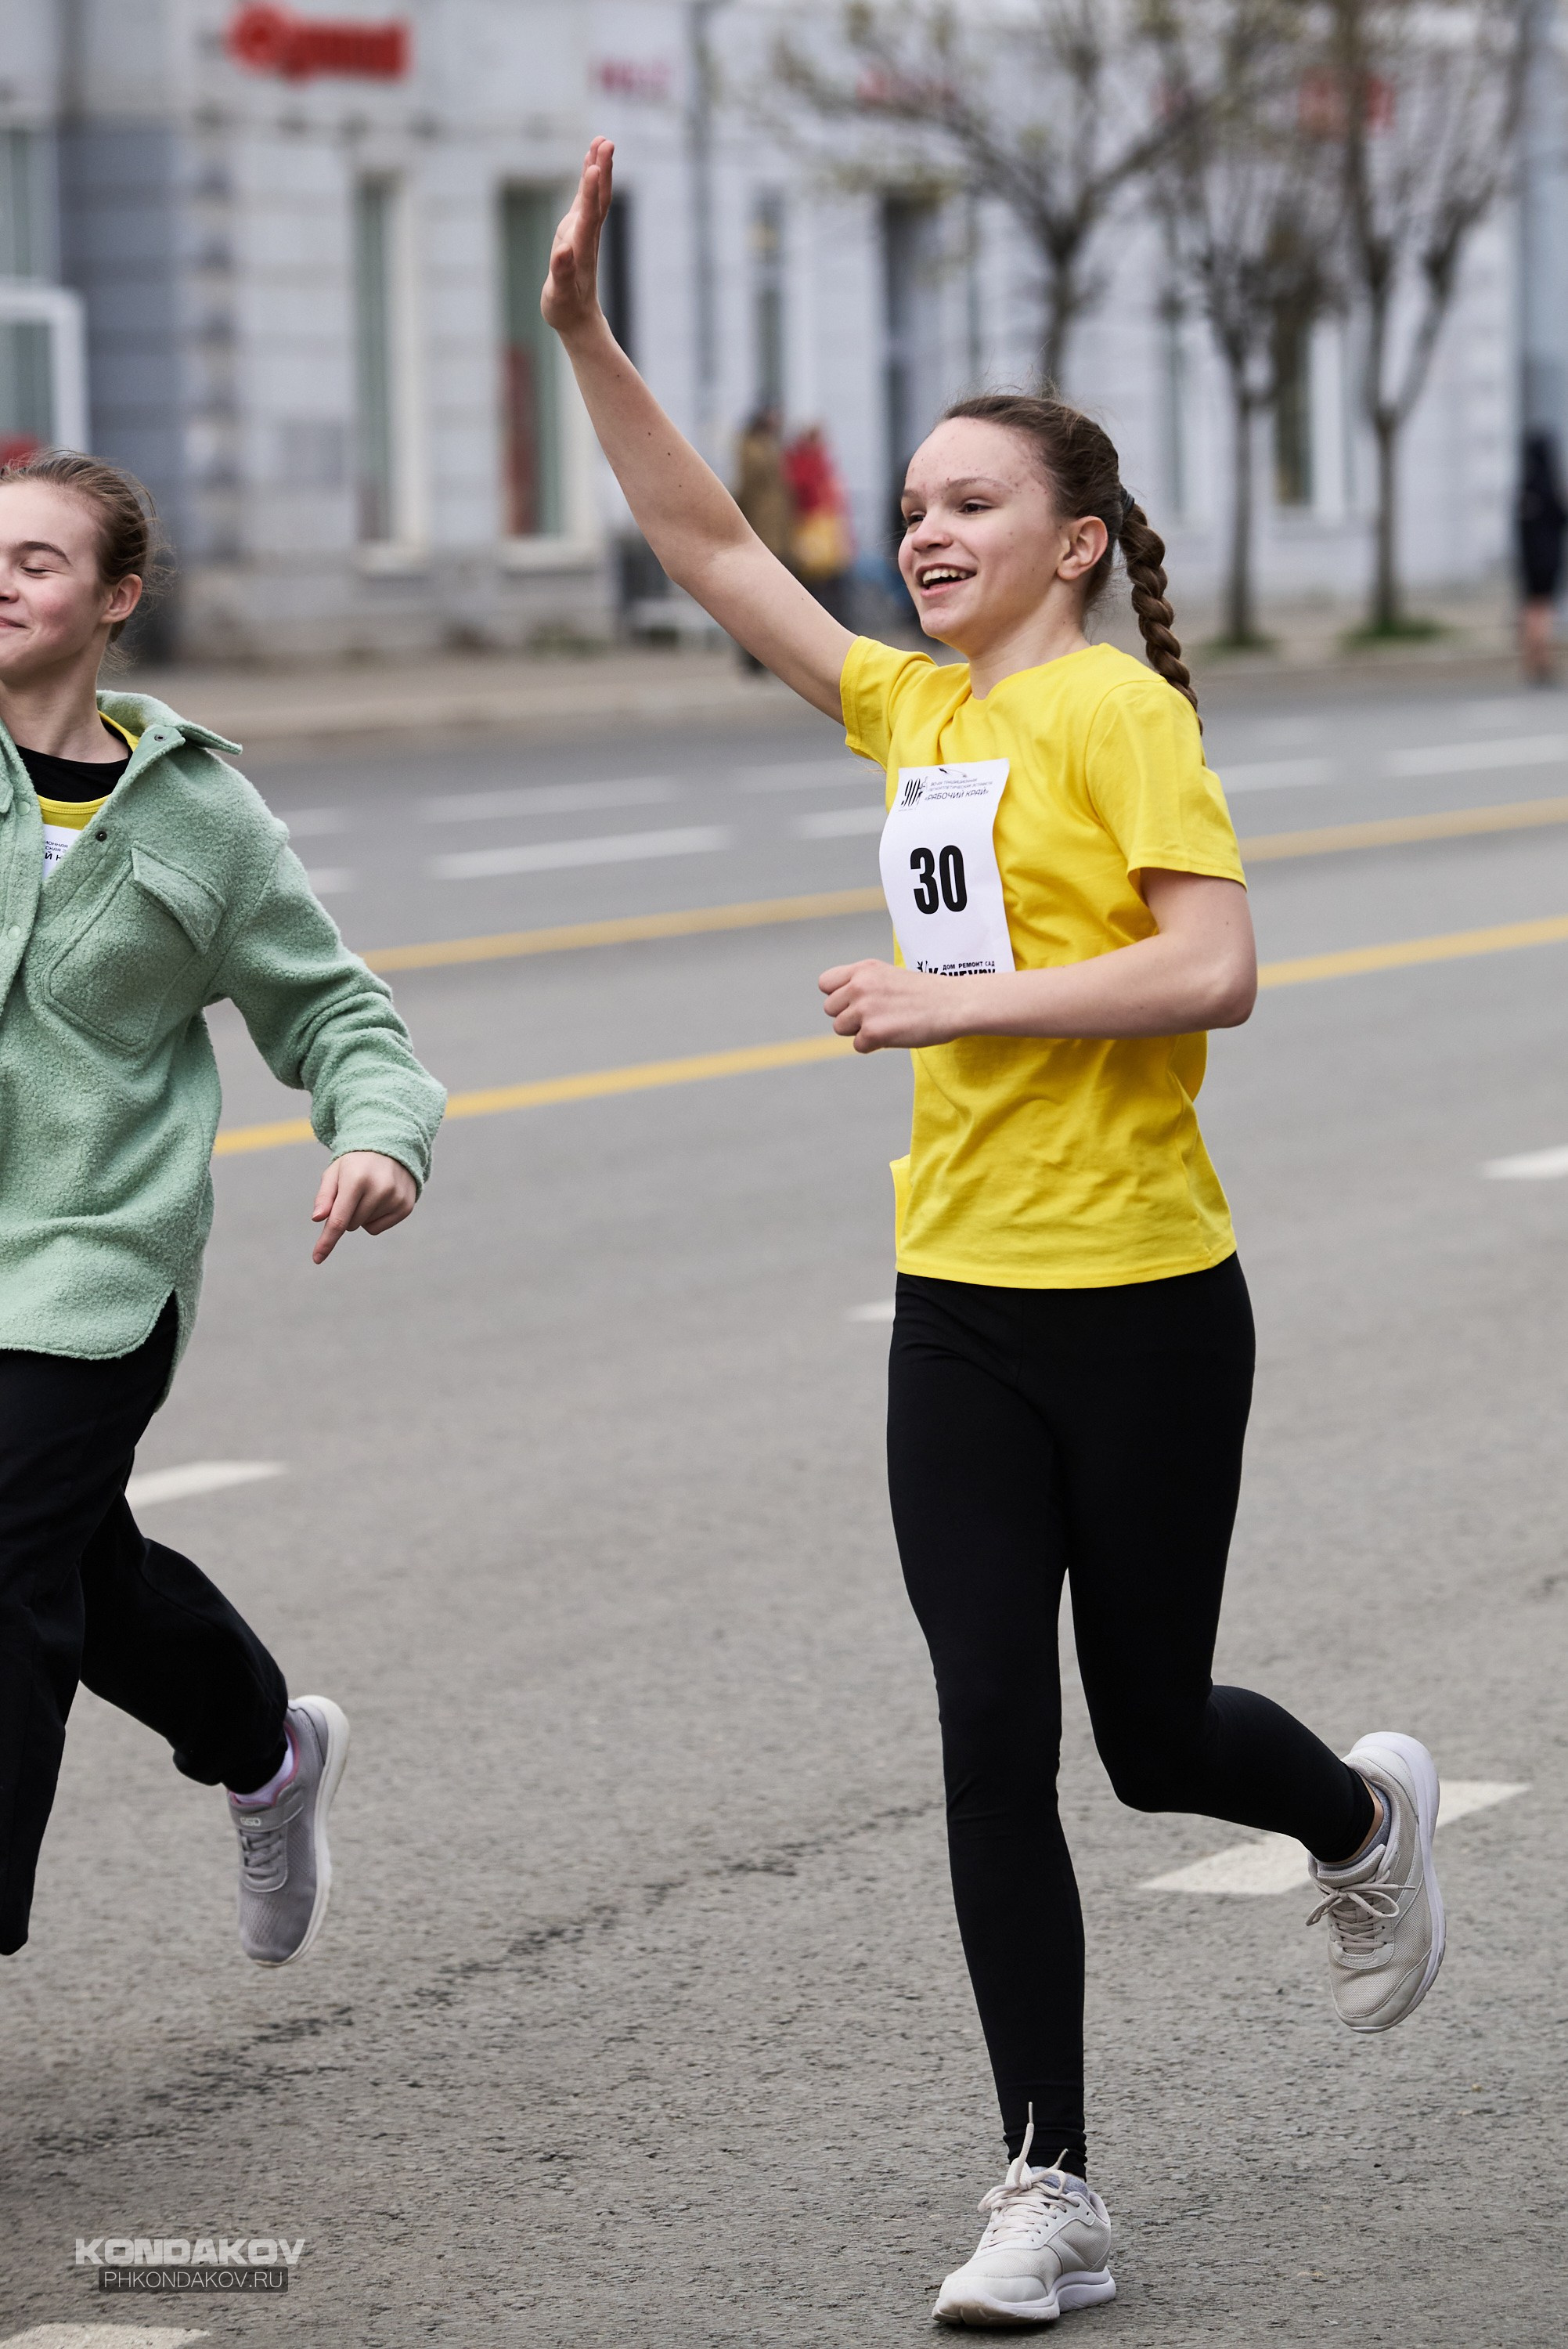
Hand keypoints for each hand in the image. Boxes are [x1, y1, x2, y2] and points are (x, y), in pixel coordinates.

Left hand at [311, 1151, 417, 1264]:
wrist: (391, 1149)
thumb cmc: (355, 1164)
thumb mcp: (335, 1173)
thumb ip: (324, 1196)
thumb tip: (317, 1218)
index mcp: (356, 1179)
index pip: (339, 1219)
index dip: (327, 1241)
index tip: (317, 1258)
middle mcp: (379, 1189)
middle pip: (350, 1224)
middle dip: (346, 1214)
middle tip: (353, 1193)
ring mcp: (395, 1198)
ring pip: (364, 1226)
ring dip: (361, 1215)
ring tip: (369, 1191)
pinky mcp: (405, 1206)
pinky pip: (377, 1228)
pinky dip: (373, 1219)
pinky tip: (379, 1200)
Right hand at [542, 136, 613, 337]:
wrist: (579, 318)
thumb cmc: (566, 309)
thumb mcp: (559, 296)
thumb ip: (560, 274)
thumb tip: (562, 251)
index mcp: (581, 250)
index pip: (589, 216)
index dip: (591, 192)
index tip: (595, 167)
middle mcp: (586, 236)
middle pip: (598, 200)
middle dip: (602, 171)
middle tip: (606, 142)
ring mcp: (584, 233)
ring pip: (595, 197)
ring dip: (599, 169)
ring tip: (601, 141)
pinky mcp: (579, 232)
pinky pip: (587, 201)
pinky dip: (589, 180)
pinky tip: (590, 163)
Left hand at [819, 958, 966, 1052]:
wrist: (955, 1004)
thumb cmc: (926, 993)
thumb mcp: (889, 976)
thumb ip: (863, 984)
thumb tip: (840, 1004)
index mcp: (863, 969)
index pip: (825, 983)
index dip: (837, 996)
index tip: (854, 1002)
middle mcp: (859, 986)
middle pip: (830, 1009)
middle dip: (849, 1016)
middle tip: (877, 1015)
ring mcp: (865, 1009)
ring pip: (840, 1028)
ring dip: (860, 1031)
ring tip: (887, 1023)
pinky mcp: (874, 1032)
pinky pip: (858, 1046)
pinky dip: (874, 1045)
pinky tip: (895, 1034)